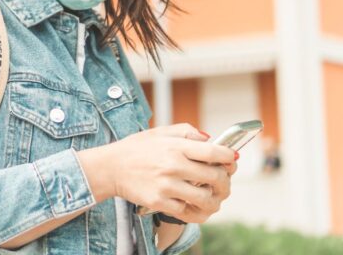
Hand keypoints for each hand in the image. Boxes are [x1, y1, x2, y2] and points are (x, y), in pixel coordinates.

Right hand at [110, 123, 236, 223]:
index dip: (229, 157)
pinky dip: (196, 211)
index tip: (233, 159)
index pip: (214, 153)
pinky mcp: (159, 202)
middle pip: (215, 177)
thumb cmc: (136, 148)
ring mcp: (166, 186)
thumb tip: (211, 139)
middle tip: (224, 182)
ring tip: (213, 198)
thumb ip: (187, 131)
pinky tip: (195, 206)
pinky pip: (188, 212)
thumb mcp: (159, 132)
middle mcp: (173, 166)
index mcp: (175, 147)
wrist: (110, 167)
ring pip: (206, 199)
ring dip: (215, 200)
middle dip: (226, 181)